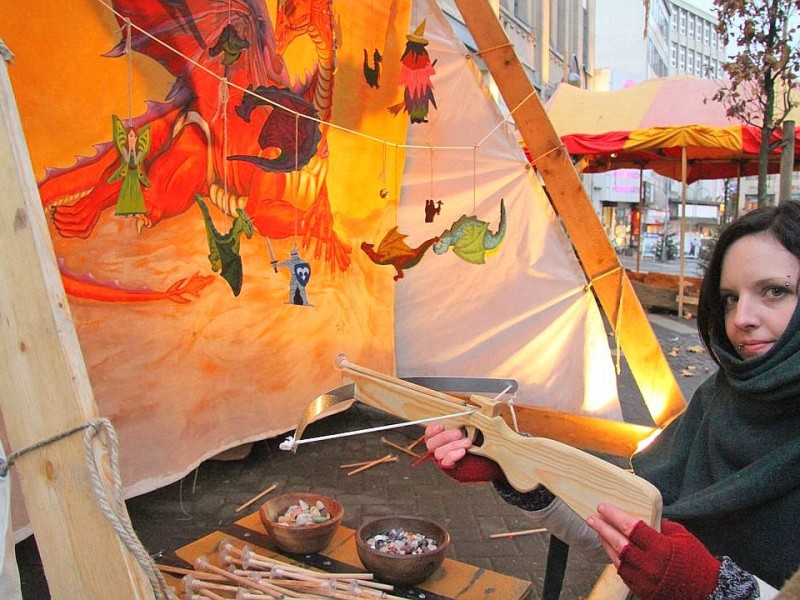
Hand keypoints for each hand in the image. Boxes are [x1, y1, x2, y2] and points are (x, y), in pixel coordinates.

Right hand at [424, 423, 471, 467]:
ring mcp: (439, 457)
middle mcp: (433, 447)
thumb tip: (461, 414)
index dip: (433, 430)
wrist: (469, 453)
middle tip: (458, 433)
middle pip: (431, 444)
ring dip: (454, 446)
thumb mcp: (457, 428)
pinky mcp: (446, 465)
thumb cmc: (462, 438)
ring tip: (466, 442)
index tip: (441, 426)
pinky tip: (462, 451)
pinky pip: (446, 462)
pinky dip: (454, 455)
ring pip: (439, 453)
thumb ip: (454, 423)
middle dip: (445, 437)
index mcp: (434, 436)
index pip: (428, 432)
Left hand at [586, 504, 719, 599]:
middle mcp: (650, 565)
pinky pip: (623, 573)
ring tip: (599, 531)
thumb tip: (641, 515)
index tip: (603, 507)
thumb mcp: (681, 536)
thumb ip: (659, 525)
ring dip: (606, 543)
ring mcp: (644, 580)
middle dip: (603, 529)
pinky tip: (611, 549)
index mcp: (661, 548)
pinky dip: (616, 559)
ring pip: (617, 559)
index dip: (615, 516)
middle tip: (592, 518)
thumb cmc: (696, 560)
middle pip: (619, 543)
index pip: (631, 528)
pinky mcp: (642, 591)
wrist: (707, 591)